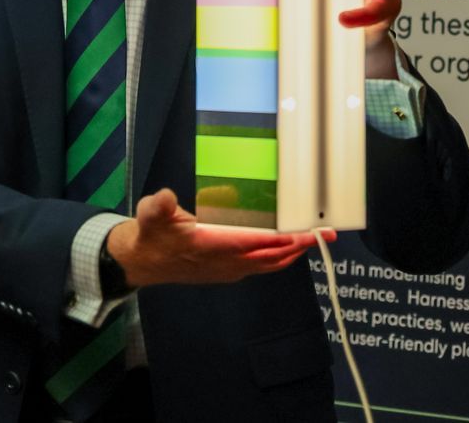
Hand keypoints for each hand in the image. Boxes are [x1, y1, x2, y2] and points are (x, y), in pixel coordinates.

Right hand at [106, 188, 332, 287]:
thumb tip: (165, 197)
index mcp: (211, 245)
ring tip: (314, 241)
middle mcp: (225, 262)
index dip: (280, 238)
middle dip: (298, 246)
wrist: (144, 261)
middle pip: (271, 256)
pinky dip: (279, 258)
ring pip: (269, 265)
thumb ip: (158, 206)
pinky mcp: (229, 271)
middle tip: (324, 234)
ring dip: (292, 253)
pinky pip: (262, 267)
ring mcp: (229, 269)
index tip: (303, 232)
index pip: (253, 242)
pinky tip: (288, 249)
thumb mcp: (150, 215)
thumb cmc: (152, 234)